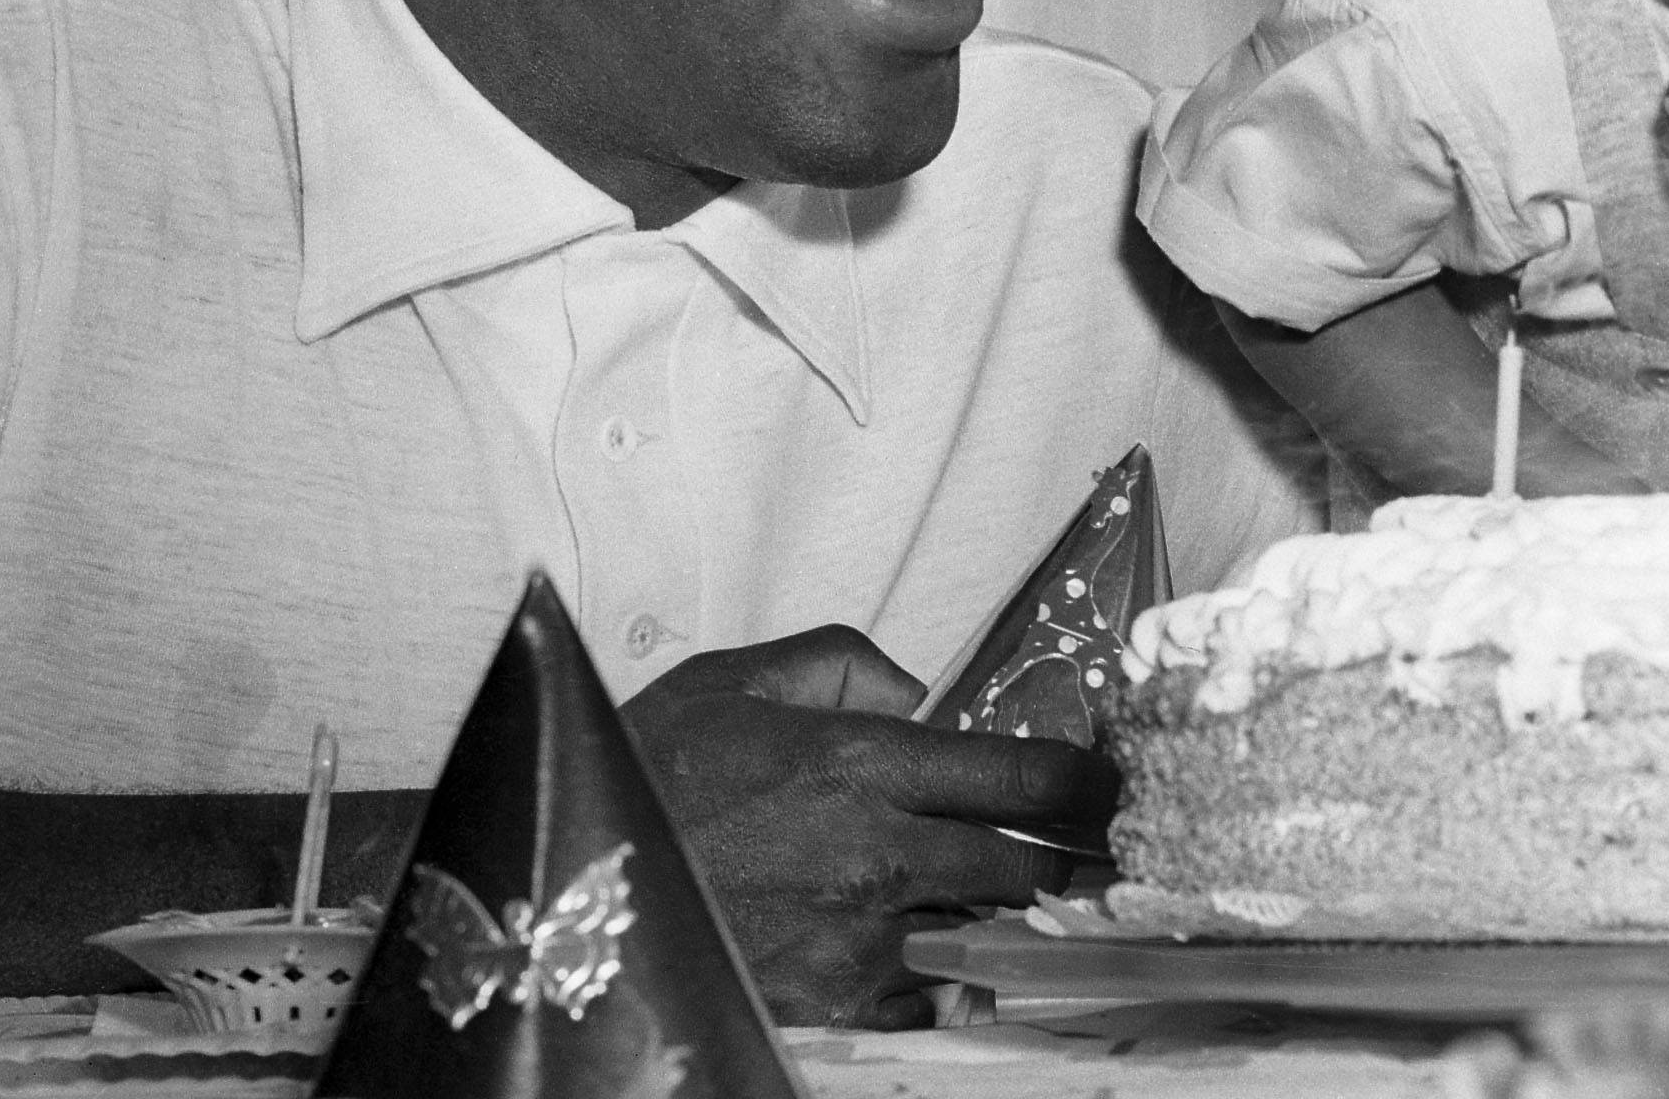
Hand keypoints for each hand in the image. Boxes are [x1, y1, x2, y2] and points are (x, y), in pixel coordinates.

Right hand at [620, 626, 1113, 1027]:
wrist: (549, 883)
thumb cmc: (637, 779)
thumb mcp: (729, 682)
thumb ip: (837, 661)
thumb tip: (913, 686)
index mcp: (864, 764)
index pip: (1029, 776)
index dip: (1094, 785)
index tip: (1119, 788)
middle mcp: (878, 856)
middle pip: (1028, 864)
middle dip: (1069, 860)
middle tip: (1097, 855)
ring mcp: (857, 941)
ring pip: (983, 931)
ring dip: (1001, 920)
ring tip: (1011, 906)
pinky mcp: (830, 1006)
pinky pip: (930, 1003)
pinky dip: (947, 985)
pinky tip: (944, 964)